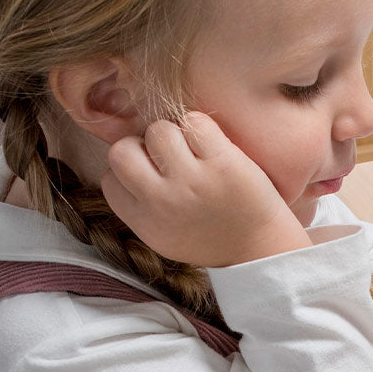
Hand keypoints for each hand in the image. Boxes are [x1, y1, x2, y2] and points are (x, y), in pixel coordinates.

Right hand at [100, 112, 310, 265]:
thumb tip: (123, 159)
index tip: (153, 176)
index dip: (130, 171)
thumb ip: (139, 204)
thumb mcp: (163, 234)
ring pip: (159, 131)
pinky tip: (213, 146)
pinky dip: (202, 127)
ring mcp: (193, 182)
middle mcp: (163, 202)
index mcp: (144, 222)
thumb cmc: (212, 236)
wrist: (262, 249)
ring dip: (175, 134)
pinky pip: (195, 122)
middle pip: (122, 150)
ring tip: (195, 153)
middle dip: (142, 147)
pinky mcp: (224, 164)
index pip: (110, 179)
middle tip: (169, 159)